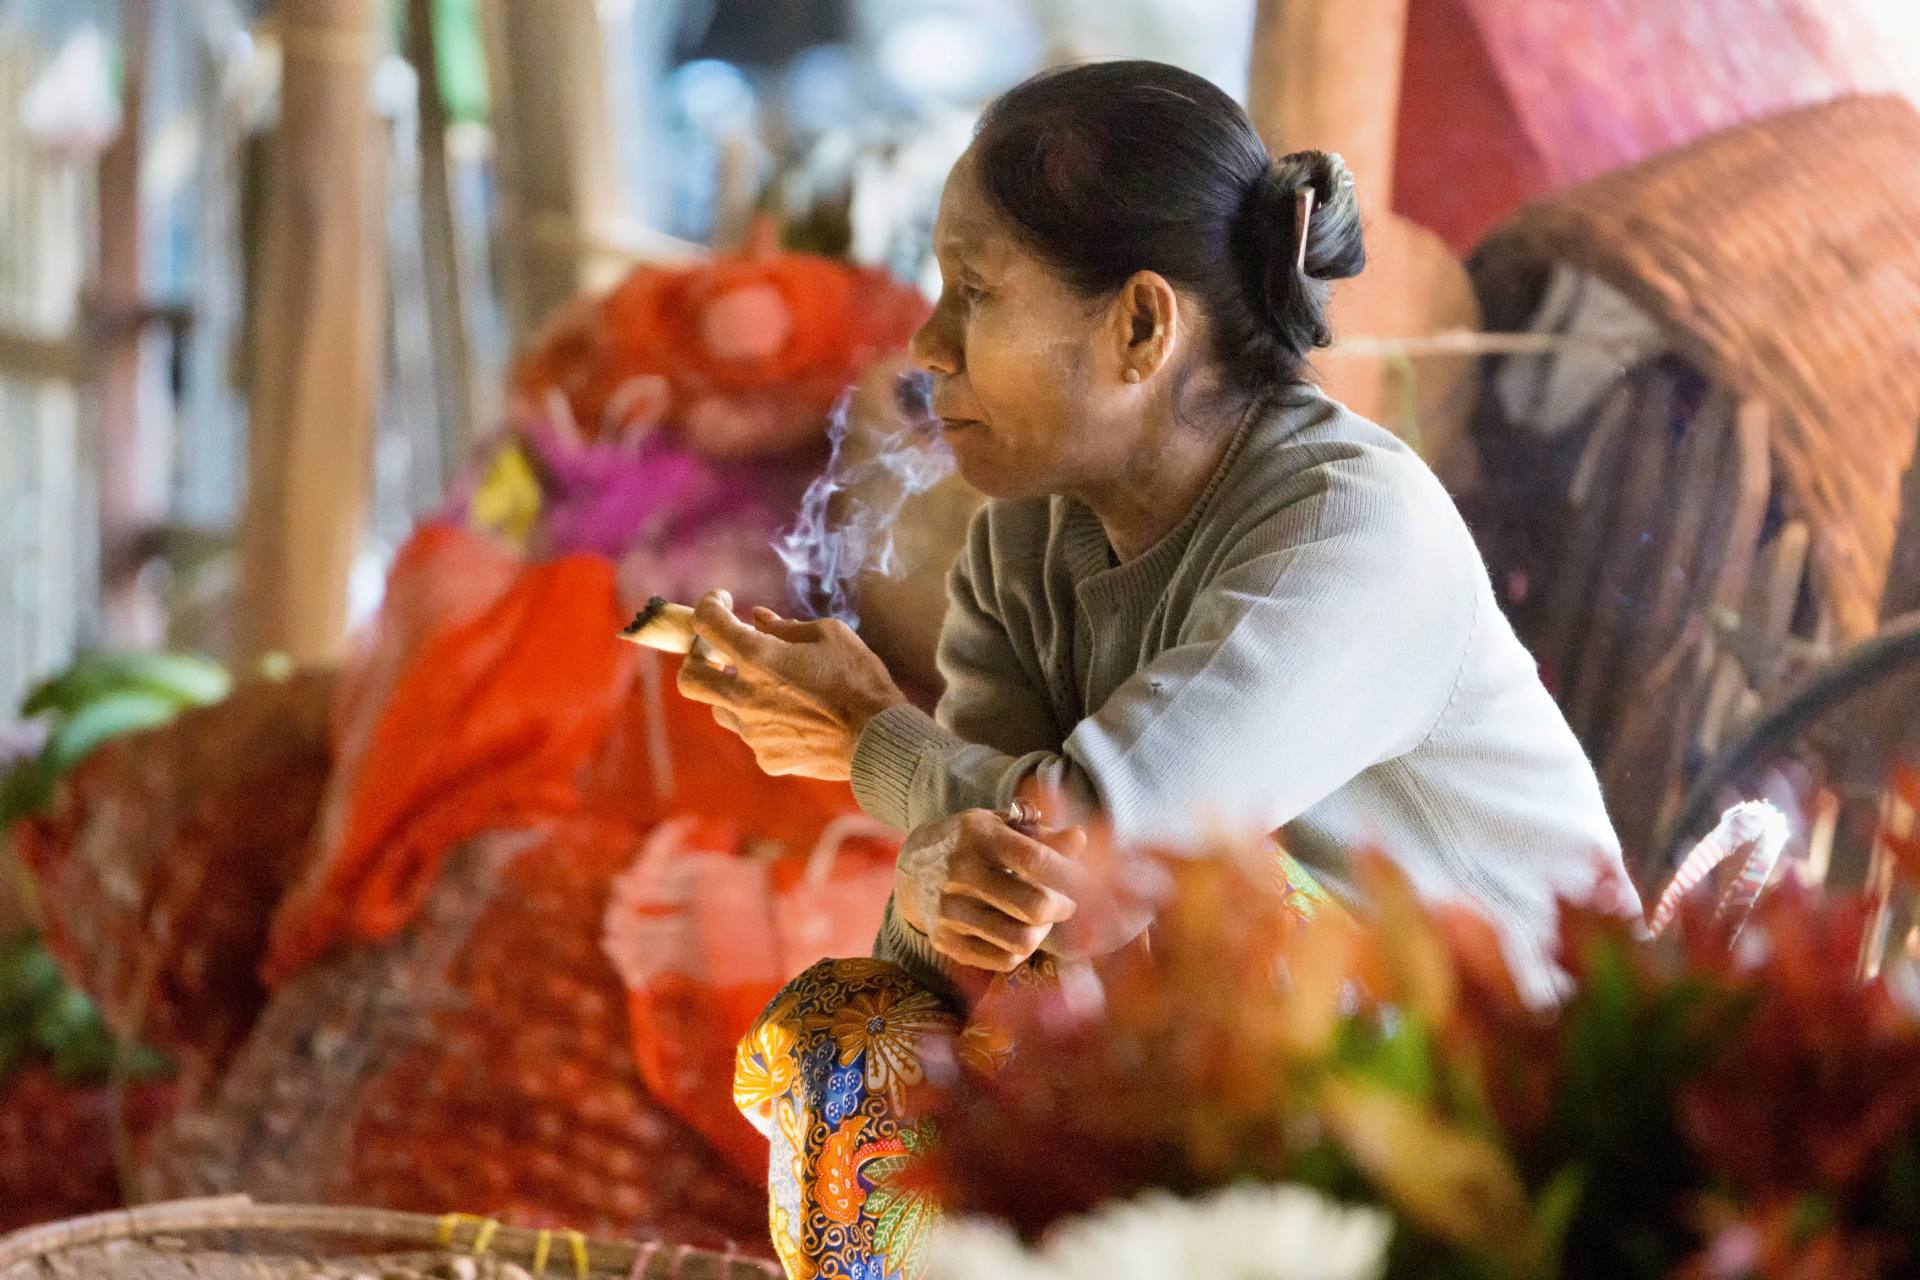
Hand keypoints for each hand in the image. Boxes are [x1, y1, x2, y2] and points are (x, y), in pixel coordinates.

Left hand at [677, 590, 908, 779]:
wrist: (878, 739)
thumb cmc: (859, 680)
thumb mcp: (830, 636)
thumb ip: (786, 627)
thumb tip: (759, 619)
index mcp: (757, 657)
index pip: (707, 623)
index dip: (710, 606)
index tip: (722, 603)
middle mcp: (744, 695)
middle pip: (689, 678)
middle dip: (696, 660)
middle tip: (716, 652)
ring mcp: (753, 731)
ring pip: (721, 709)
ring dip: (734, 692)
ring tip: (767, 687)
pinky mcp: (767, 757)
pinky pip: (752, 734)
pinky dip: (764, 721)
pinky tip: (794, 717)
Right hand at [895, 811, 1082, 972]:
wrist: (912, 868)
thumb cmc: (971, 843)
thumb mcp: (1002, 826)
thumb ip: (1043, 835)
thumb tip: (1081, 840)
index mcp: (978, 836)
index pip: (1036, 860)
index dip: (1071, 875)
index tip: (1088, 882)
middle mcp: (959, 872)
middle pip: (1033, 906)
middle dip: (1063, 907)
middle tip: (1067, 903)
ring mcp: (949, 910)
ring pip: (1021, 940)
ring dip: (1043, 932)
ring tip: (1042, 919)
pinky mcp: (945, 940)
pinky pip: (1003, 960)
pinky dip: (1021, 949)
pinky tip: (1018, 930)